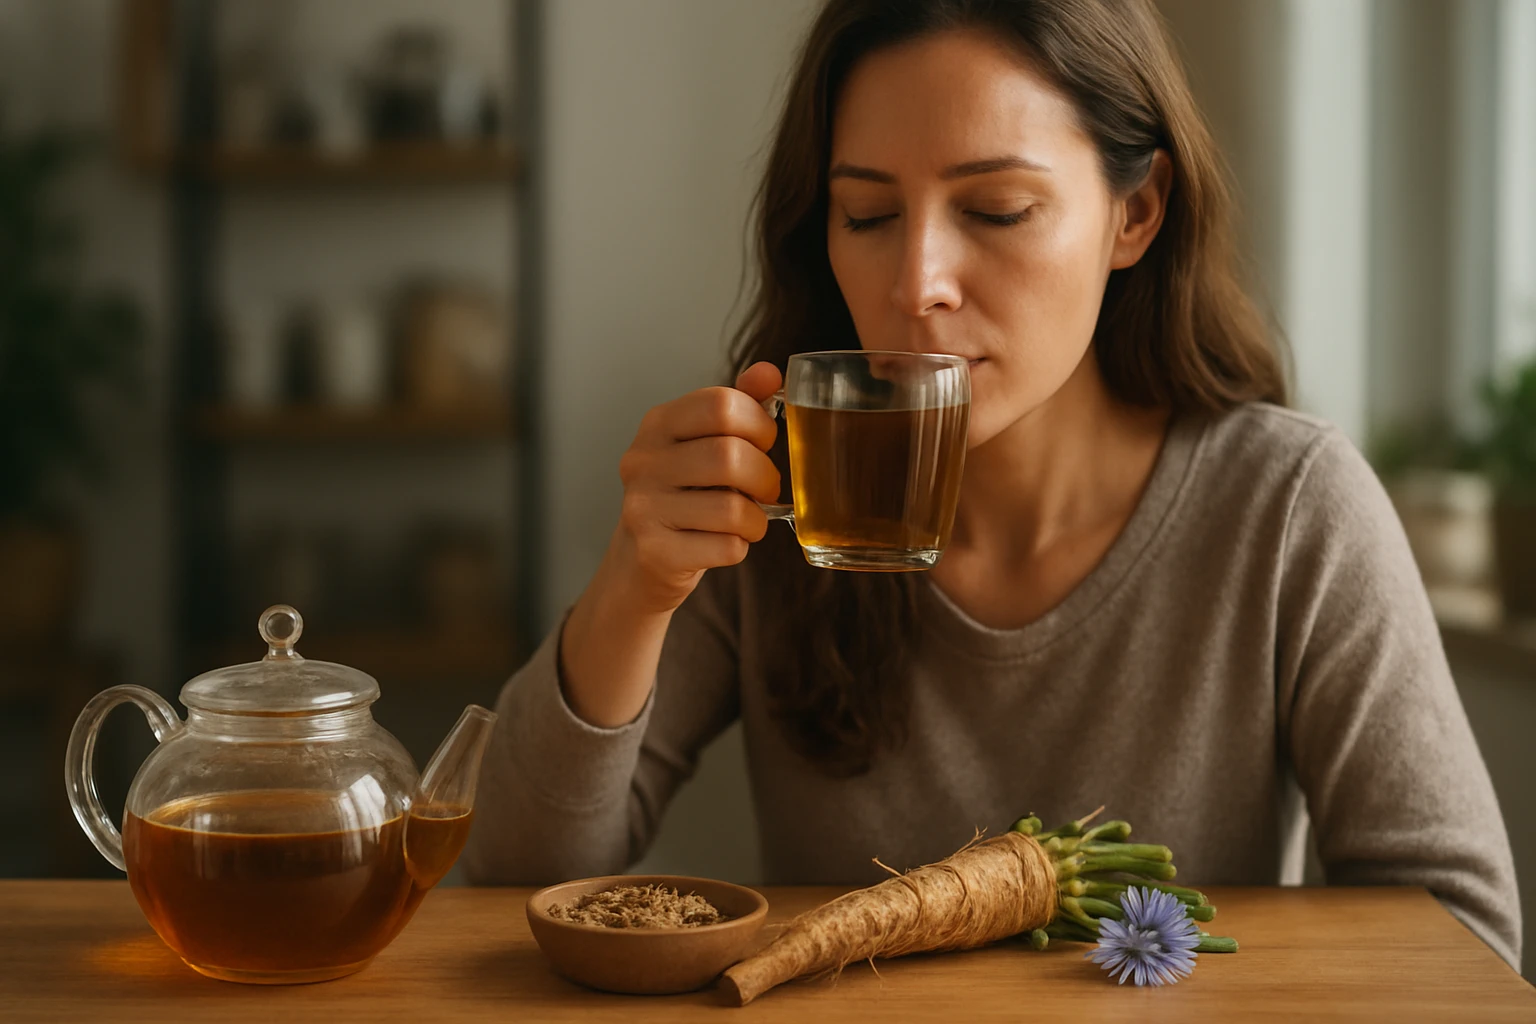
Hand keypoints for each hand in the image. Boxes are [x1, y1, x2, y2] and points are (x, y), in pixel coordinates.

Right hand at [605, 361, 783, 614]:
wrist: (640, 561)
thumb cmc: (684, 495)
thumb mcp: (705, 443)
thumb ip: (738, 407)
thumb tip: (769, 372)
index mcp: (658, 424)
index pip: (721, 403)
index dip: (758, 423)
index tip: (764, 442)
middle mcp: (643, 461)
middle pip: (730, 456)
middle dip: (765, 476)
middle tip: (765, 488)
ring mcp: (643, 508)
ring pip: (732, 509)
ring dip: (756, 519)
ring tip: (748, 519)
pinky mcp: (655, 552)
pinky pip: (726, 547)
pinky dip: (740, 547)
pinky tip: (725, 542)